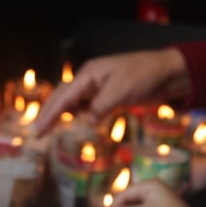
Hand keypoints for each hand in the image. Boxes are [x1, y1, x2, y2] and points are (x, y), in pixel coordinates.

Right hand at [34, 48, 191, 134]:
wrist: (168, 73)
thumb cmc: (144, 76)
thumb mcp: (121, 92)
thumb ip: (100, 107)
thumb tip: (86, 120)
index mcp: (89, 75)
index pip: (64, 98)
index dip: (49, 115)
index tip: (37, 131)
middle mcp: (90, 81)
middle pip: (63, 98)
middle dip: (50, 115)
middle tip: (38, 134)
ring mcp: (100, 88)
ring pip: (75, 104)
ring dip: (65, 116)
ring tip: (50, 130)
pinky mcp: (110, 96)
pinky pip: (89, 107)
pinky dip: (82, 116)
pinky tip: (78, 124)